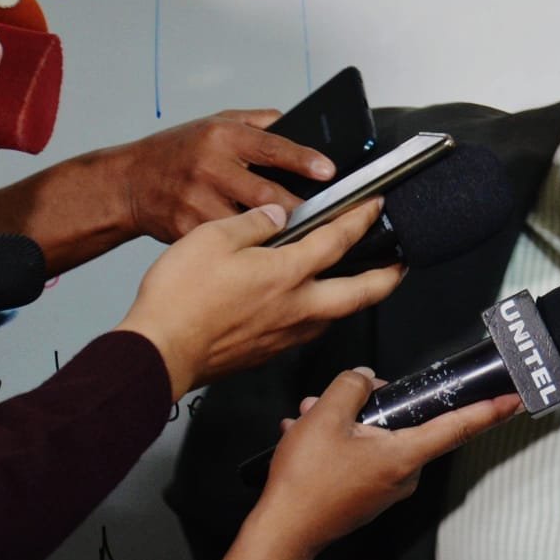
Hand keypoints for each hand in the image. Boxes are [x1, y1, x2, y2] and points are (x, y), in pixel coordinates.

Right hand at [0, 109, 335, 276]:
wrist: (127, 184)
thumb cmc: (176, 152)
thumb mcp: (216, 122)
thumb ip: (259, 123)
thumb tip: (300, 123)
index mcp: (221, 138)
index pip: (270, 147)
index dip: (302, 160)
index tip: (328, 171)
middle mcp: (210, 169)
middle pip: (266, 195)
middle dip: (303, 209)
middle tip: (333, 218)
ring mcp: (197, 203)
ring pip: (251, 226)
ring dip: (282, 236)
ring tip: (312, 242)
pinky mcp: (189, 232)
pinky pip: (231, 245)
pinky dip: (256, 254)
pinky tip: (277, 261)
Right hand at [113, 199, 401, 398]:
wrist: (158, 354)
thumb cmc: (180, 299)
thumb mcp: (212, 237)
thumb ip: (252, 222)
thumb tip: (276, 215)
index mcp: (287, 272)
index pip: (339, 240)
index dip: (361, 219)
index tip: (376, 206)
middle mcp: (297, 306)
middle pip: (361, 292)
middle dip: (388, 276)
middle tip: (402, 265)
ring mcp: (285, 334)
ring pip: (337, 316)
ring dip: (356, 300)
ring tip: (362, 286)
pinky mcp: (268, 352)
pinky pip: (309, 332)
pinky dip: (321, 317)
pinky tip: (312, 310)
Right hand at [255, 368, 520, 559]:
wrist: (279, 534)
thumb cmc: (306, 479)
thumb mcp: (325, 417)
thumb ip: (353, 387)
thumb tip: (367, 379)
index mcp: (405, 455)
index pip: (458, 427)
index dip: (490, 410)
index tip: (516, 398)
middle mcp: (403, 476)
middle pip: (406, 425)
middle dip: (373, 403)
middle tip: (340, 394)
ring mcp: (385, 490)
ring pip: (376, 439)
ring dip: (345, 422)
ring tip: (308, 415)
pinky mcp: (365, 498)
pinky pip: (360, 457)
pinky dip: (337, 442)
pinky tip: (303, 434)